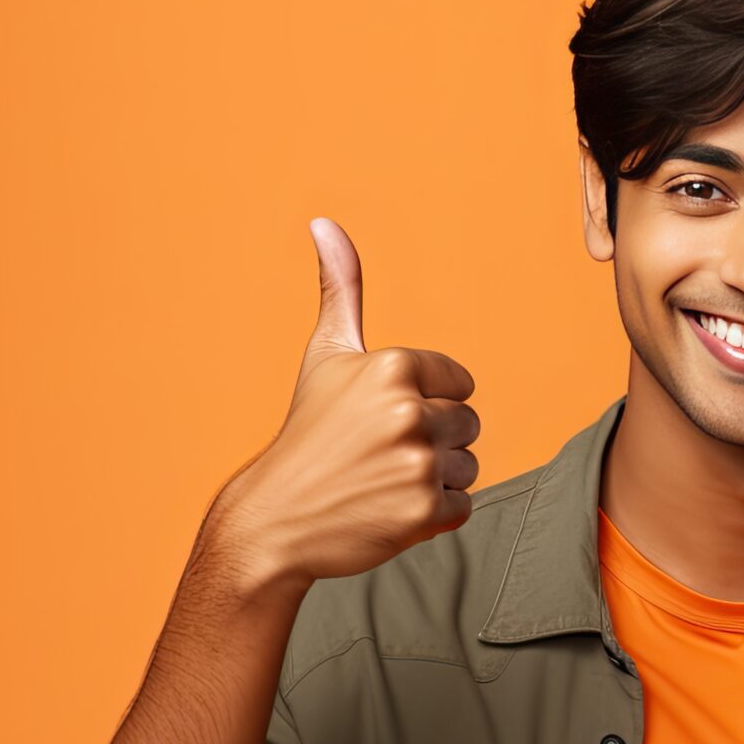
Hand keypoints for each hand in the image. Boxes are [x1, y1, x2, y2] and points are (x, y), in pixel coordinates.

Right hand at [199, 216, 480, 584]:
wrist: (275, 521)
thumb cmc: (307, 434)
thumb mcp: (326, 355)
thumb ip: (341, 289)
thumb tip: (324, 223)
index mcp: (392, 367)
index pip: (459, 382)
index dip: (426, 402)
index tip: (382, 418)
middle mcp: (408, 412)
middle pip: (468, 423)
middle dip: (432, 441)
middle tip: (380, 454)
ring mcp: (417, 465)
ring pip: (468, 464)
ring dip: (434, 478)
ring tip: (383, 481)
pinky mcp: (424, 512)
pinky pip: (462, 504)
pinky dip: (433, 514)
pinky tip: (389, 509)